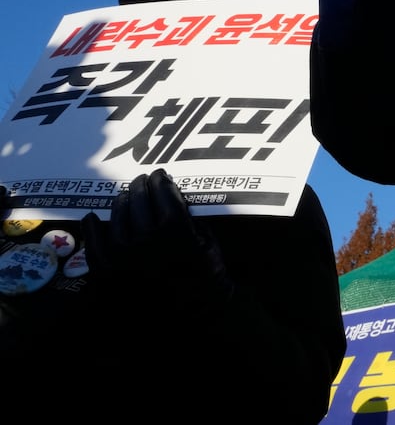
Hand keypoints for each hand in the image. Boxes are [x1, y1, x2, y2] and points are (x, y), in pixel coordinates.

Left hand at [81, 168, 231, 309]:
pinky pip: (94, 243)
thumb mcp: (207, 240)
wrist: (193, 315)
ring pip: (118, 214)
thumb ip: (189, 217)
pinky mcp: (107, 271)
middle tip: (142, 181)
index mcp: (175, 228)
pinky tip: (93, 218)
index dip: (160, 179)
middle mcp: (146, 237)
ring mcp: (123, 255)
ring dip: (122, 201)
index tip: (159, 175)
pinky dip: (92, 227)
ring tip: (125, 196)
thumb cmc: (206, 277)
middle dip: (142, 186)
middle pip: (140, 198)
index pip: (163, 191)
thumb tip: (171, 197)